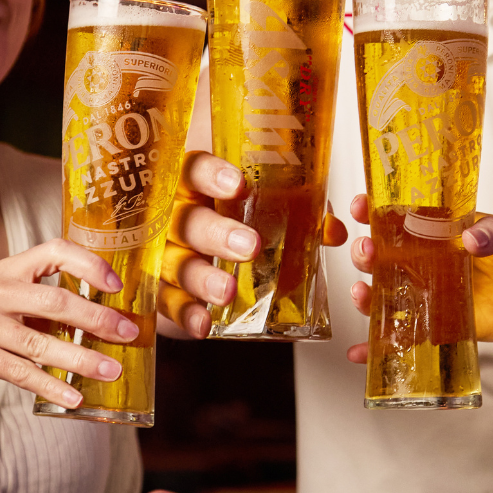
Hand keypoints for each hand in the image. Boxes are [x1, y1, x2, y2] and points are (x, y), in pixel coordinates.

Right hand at [0, 239, 140, 436]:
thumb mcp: (12, 302)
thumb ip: (49, 302)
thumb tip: (111, 317)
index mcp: (9, 269)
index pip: (54, 251)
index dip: (89, 264)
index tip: (117, 285)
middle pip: (55, 301)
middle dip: (97, 318)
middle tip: (129, 333)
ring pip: (41, 343)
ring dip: (82, 358)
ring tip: (112, 370)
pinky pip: (22, 373)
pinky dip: (52, 386)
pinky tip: (75, 396)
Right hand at [157, 152, 347, 337]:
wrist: (189, 253)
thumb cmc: (225, 218)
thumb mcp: (256, 207)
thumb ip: (294, 211)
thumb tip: (333, 231)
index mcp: (193, 183)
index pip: (194, 169)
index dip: (212, 175)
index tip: (239, 185)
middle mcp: (172, 215)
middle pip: (185, 219)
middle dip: (217, 233)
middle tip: (249, 246)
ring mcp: (161, 253)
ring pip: (174, 263)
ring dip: (202, 278)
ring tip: (227, 291)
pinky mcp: (159, 290)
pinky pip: (167, 302)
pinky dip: (186, 314)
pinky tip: (204, 323)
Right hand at [346, 195, 492, 363]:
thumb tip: (472, 239)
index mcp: (441, 229)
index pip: (400, 214)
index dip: (374, 209)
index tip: (360, 207)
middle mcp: (428, 259)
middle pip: (383, 254)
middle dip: (365, 251)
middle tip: (367, 252)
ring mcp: (430, 293)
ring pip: (385, 293)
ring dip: (364, 294)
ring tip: (361, 294)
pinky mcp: (438, 325)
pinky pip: (403, 334)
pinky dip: (376, 345)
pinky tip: (359, 352)